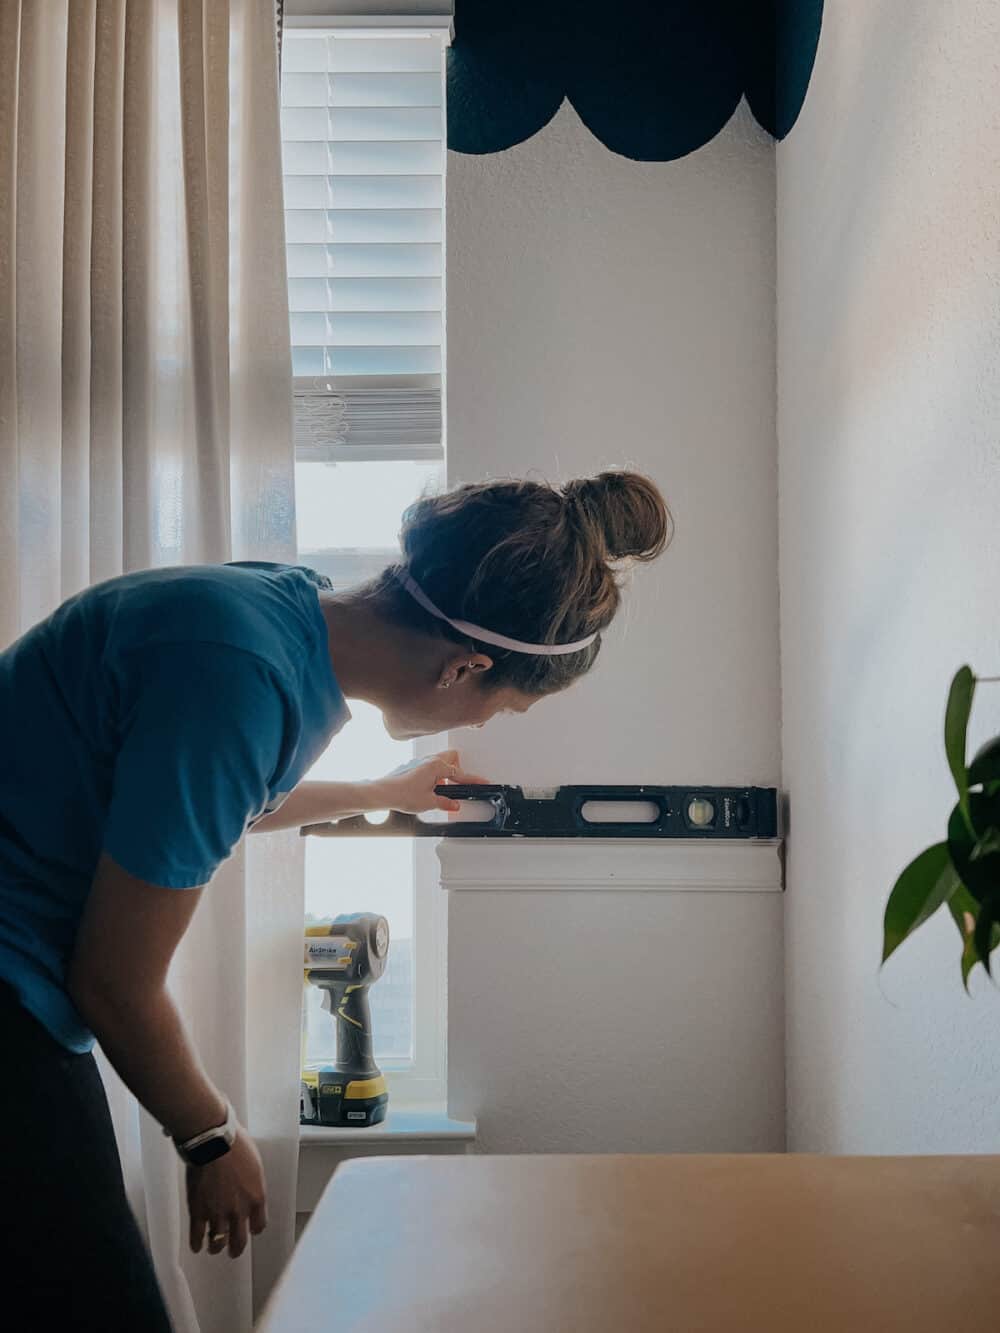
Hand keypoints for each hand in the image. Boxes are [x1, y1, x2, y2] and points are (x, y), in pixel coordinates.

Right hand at [187, 1127, 267, 1258]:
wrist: (213, 1142)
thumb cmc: (235, 1145)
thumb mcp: (254, 1163)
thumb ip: (252, 1182)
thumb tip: (250, 1186)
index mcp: (256, 1197)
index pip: (259, 1225)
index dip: (254, 1229)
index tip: (251, 1230)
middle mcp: (239, 1210)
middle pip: (240, 1241)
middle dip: (236, 1248)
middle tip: (234, 1251)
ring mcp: (217, 1213)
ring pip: (218, 1243)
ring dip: (216, 1248)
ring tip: (214, 1249)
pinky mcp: (198, 1212)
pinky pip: (197, 1236)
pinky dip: (197, 1244)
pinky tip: (197, 1246)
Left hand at [372, 750, 488, 813]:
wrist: (383, 793)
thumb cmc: (402, 794)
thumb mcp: (429, 802)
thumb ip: (445, 803)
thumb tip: (453, 804)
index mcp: (437, 766)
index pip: (460, 774)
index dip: (473, 780)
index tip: (482, 782)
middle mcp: (429, 761)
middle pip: (452, 758)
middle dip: (458, 770)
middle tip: (460, 785)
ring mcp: (420, 762)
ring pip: (441, 762)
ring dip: (445, 774)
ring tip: (444, 790)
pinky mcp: (413, 767)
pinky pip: (431, 767)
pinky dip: (435, 777)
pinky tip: (431, 789)